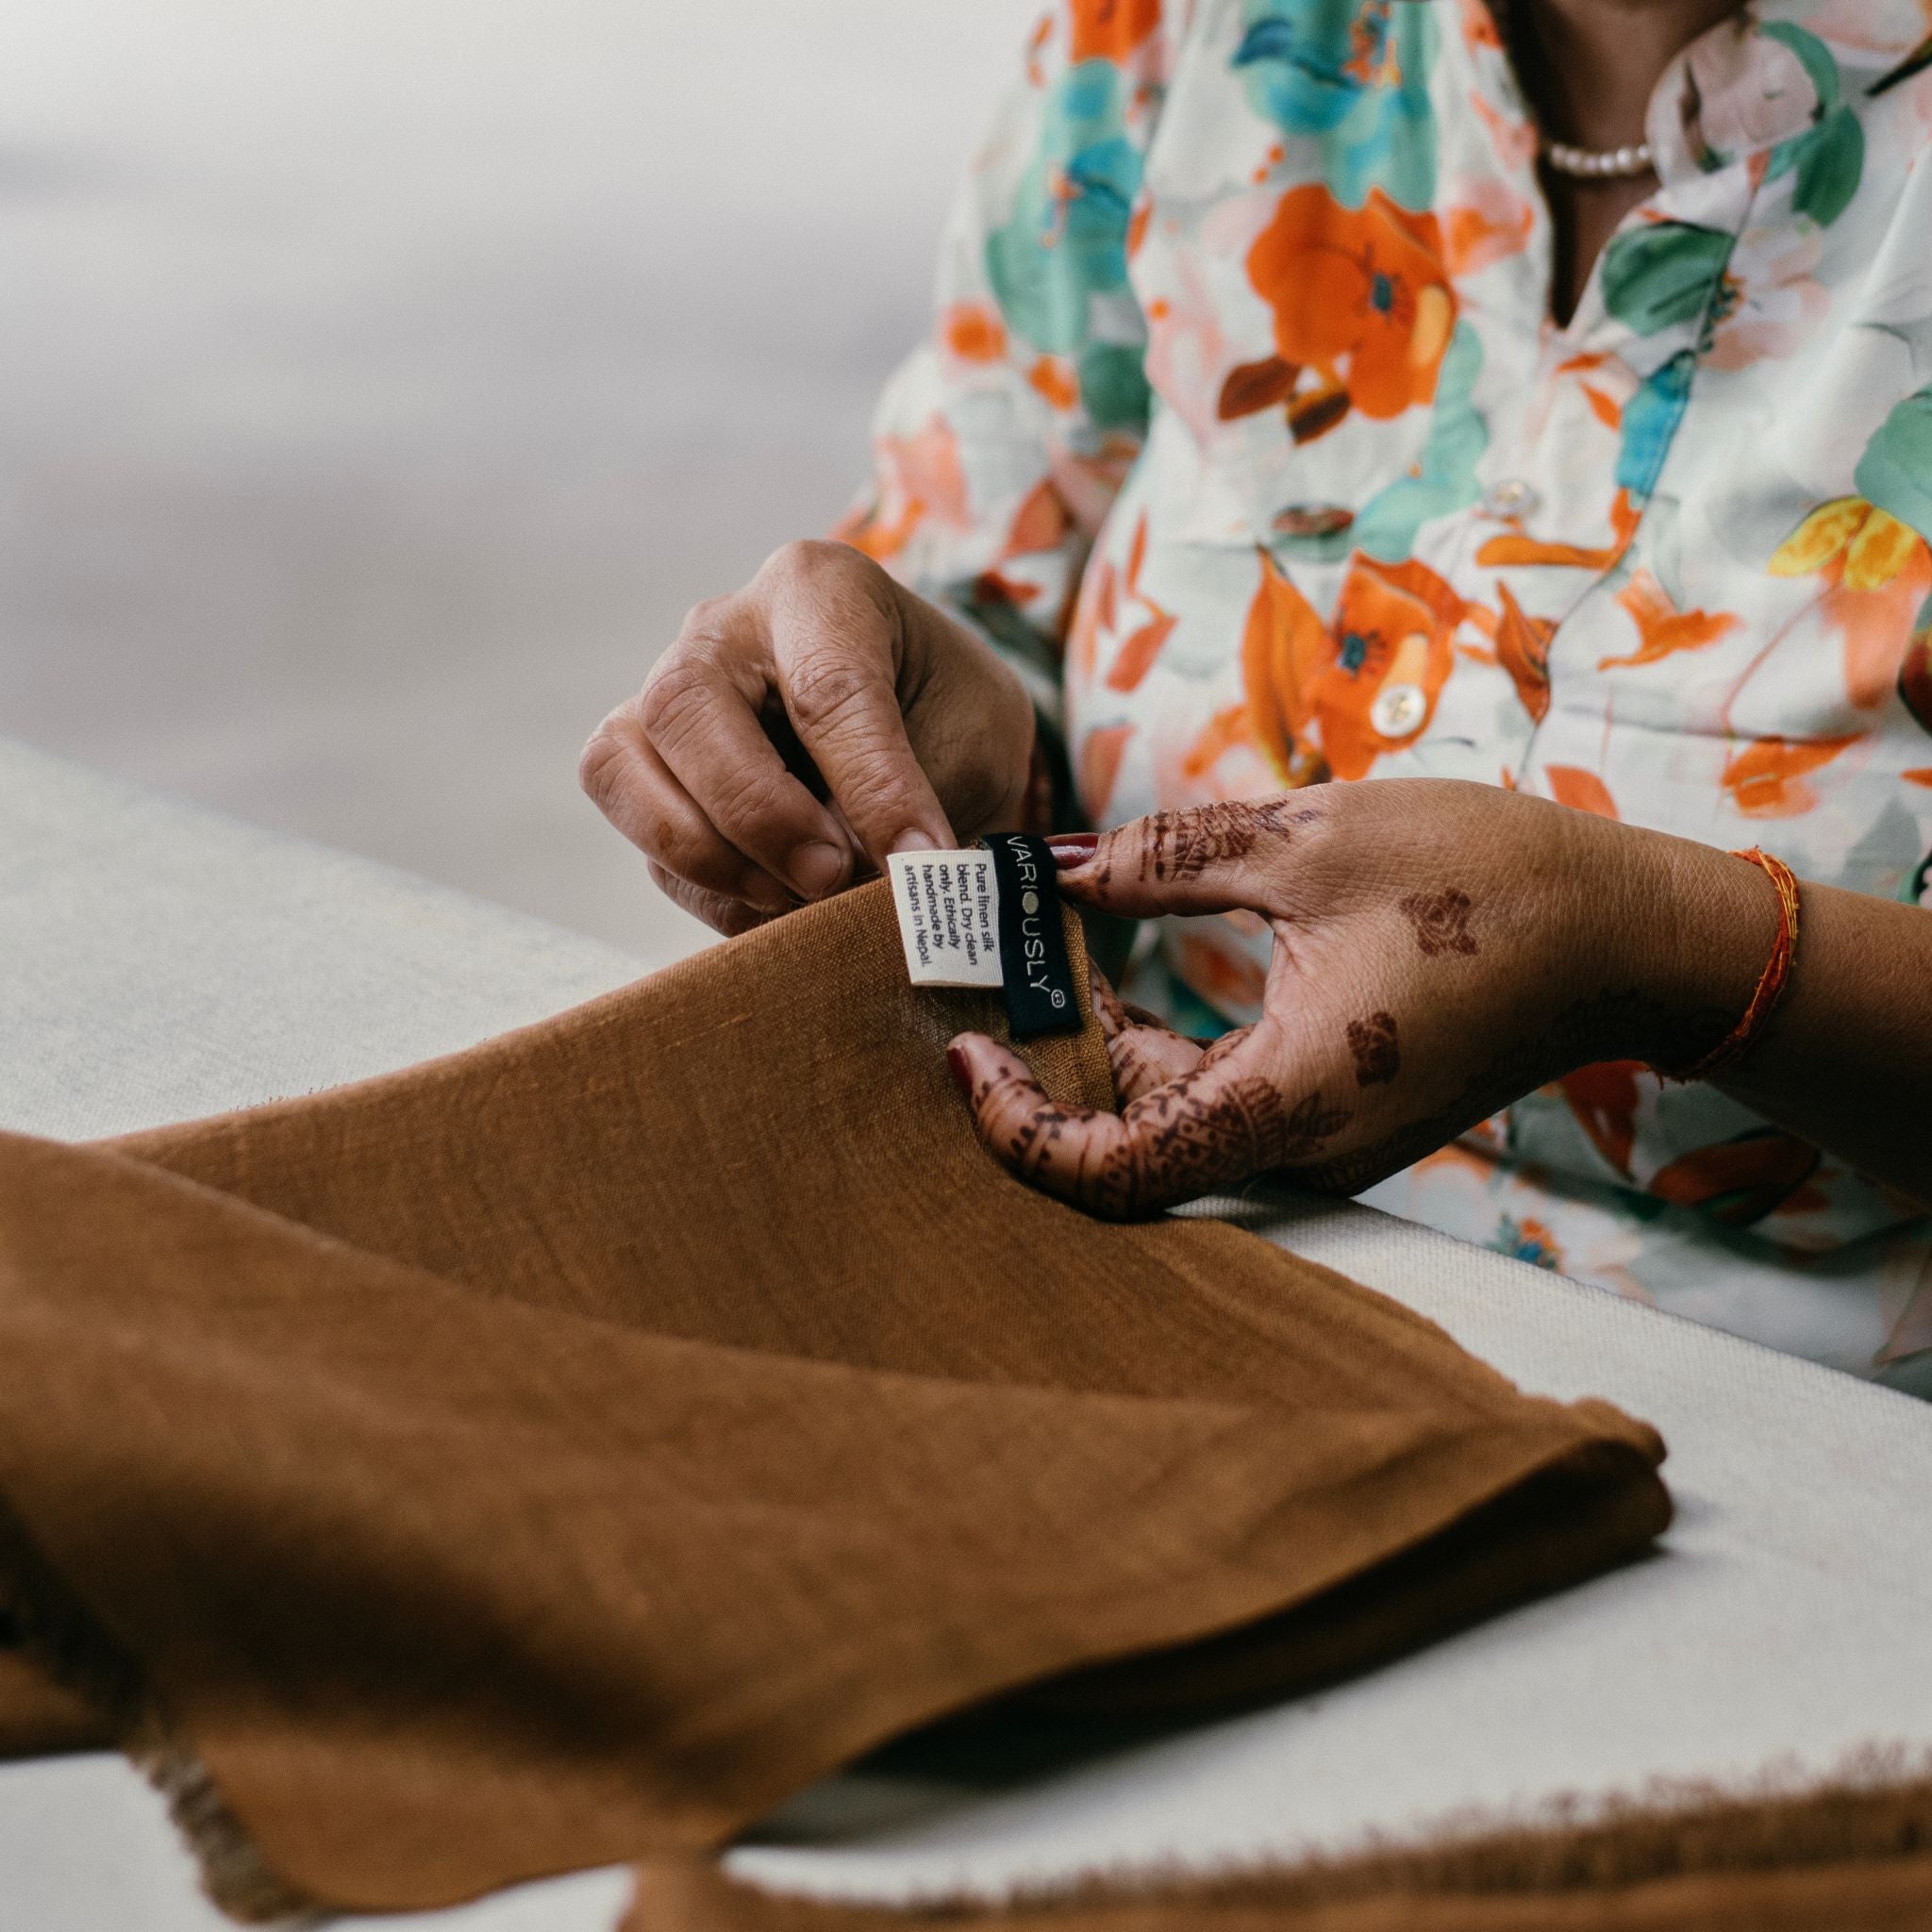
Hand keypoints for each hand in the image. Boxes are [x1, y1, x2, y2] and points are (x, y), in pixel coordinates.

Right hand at [580, 540, 1036, 934]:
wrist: (937, 742)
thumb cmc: (951, 724)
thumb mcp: (963, 745)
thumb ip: (906, 802)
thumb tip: (851, 884)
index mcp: (818, 591)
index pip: (825, 683)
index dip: (871, 784)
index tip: (920, 857)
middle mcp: (723, 631)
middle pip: (684, 706)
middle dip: (757, 812)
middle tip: (832, 875)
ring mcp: (668, 702)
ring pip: (622, 767)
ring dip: (710, 856)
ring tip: (801, 899)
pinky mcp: (646, 779)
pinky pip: (647, 844)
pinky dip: (715, 895)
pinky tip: (783, 908)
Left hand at [946, 781, 1774, 1214]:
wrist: (1623, 936)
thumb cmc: (1486, 880)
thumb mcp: (1309, 839)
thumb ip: (1166, 858)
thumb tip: (1058, 870)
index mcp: (1290, 1100)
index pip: (1116, 1172)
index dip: (1020, 1128)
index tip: (966, 1051)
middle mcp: (1302, 1150)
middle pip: (1131, 1143)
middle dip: (1052, 1061)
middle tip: (996, 964)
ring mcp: (1325, 1143)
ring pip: (1174, 1119)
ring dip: (1108, 1042)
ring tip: (1054, 941)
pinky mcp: (1342, 1117)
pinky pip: (1222, 1102)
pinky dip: (1165, 1046)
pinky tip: (1132, 963)